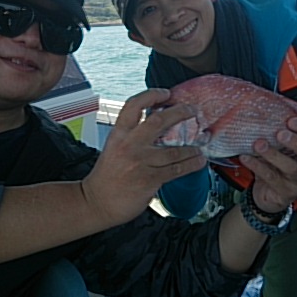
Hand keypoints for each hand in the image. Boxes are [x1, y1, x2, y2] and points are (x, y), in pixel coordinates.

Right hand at [82, 88, 205, 225]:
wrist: (95, 202)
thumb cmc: (106, 177)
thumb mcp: (114, 148)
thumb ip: (132, 137)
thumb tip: (156, 126)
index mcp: (119, 134)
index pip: (134, 105)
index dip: (152, 95)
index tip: (166, 93)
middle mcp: (129, 145)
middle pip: (158, 120)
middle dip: (180, 112)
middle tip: (192, 111)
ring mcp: (140, 162)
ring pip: (174, 149)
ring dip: (192, 146)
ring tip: (201, 144)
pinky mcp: (149, 179)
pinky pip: (177, 169)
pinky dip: (191, 164)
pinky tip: (199, 161)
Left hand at [239, 117, 296, 212]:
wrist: (268, 193)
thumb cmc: (277, 164)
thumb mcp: (281, 147)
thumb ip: (280, 132)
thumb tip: (266, 111)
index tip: (291, 120)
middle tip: (280, 133)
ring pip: (292, 168)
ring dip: (274, 155)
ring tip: (259, 145)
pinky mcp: (287, 193)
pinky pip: (272, 178)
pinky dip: (258, 166)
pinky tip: (246, 158)